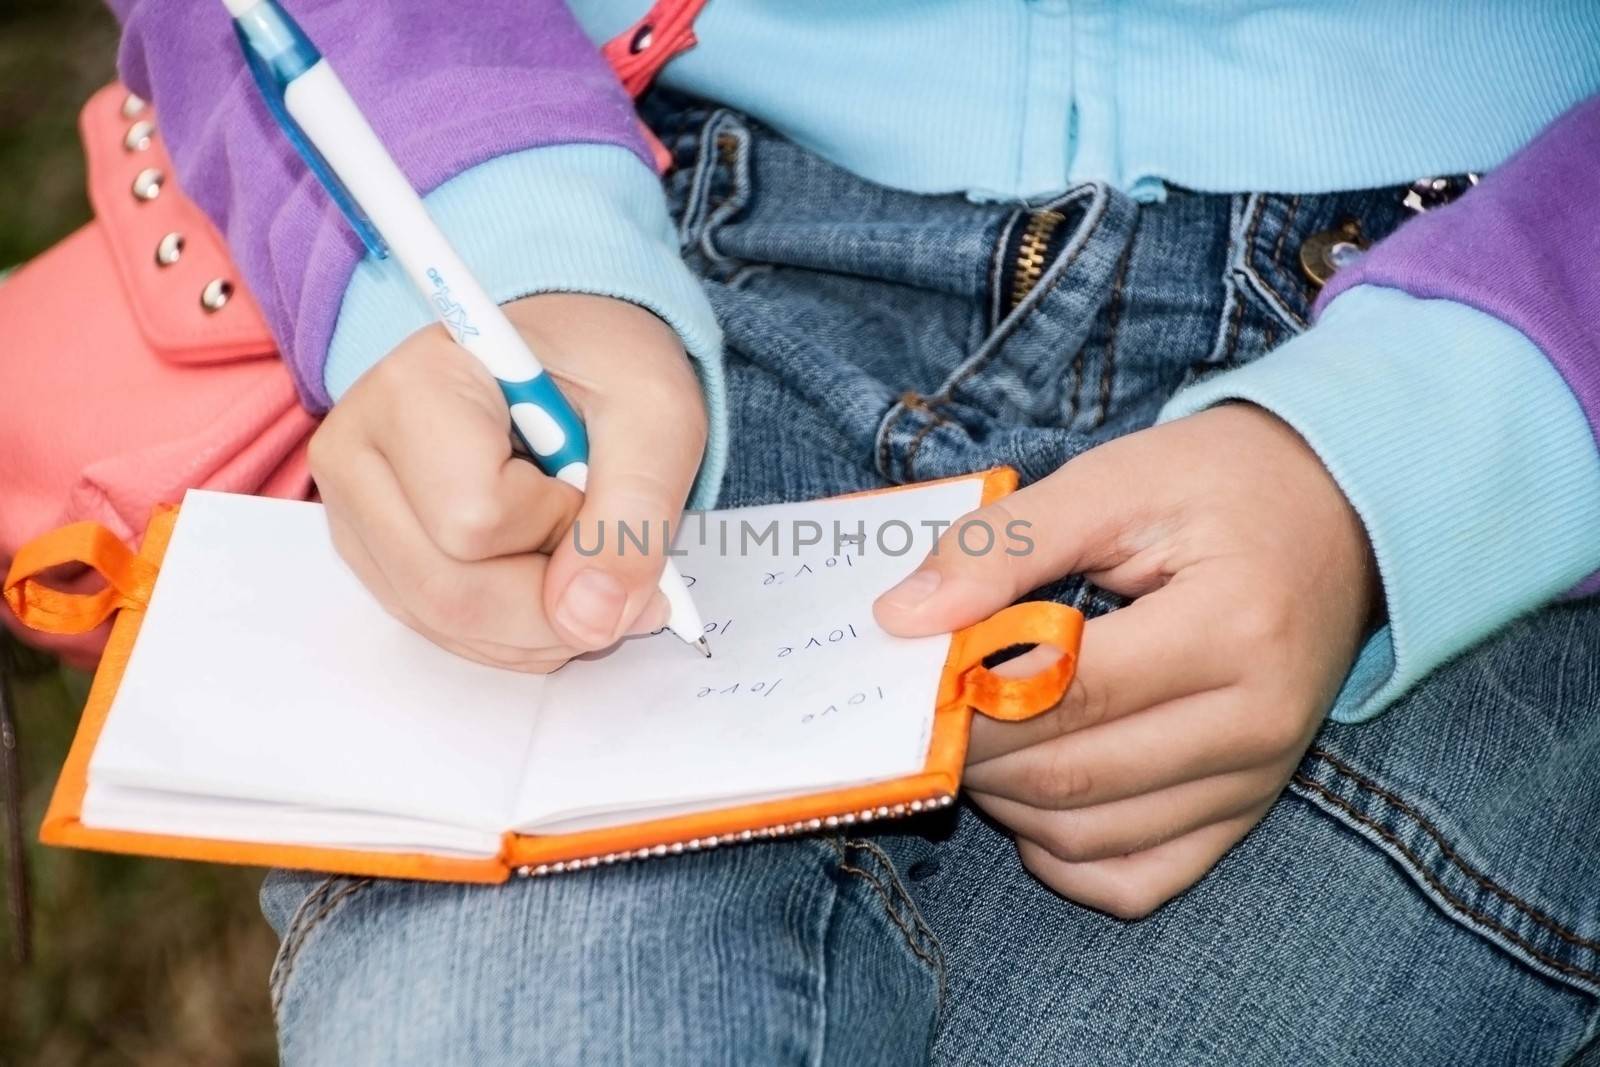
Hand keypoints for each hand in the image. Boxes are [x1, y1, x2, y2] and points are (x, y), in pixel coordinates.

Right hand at [309, 293, 707, 671]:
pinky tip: (552, 586)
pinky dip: (513, 632)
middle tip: (612, 562)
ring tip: (588, 569)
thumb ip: (635, 515)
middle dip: (552, 605)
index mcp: (416, 386)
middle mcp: (359, 451)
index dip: (557, 526)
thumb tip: (591, 620)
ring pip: (442, 622)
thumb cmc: (605, 366)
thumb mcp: (658, 418)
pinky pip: (439, 630)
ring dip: (539, 627)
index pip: (474, 516)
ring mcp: (355, 511)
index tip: (590, 482)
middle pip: (447, 589)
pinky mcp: (373, 555)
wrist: (572, 355)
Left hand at [874, 405, 1377, 917]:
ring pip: (1089, 838)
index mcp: (1232, 629)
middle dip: (974, 750)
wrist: (1339, 513)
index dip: (970, 694)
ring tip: (975, 736)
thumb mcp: (1113, 481)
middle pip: (1071, 775)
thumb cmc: (1220, 486)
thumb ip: (1003, 546)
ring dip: (1005, 801)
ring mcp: (1256, 781)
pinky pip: (1136, 878)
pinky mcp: (1244, 810)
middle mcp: (1255, 724)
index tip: (912, 674)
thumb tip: (903, 618)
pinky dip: (1063, 858)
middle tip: (927, 705)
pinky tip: (1029, 800)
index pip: (1068, 693)